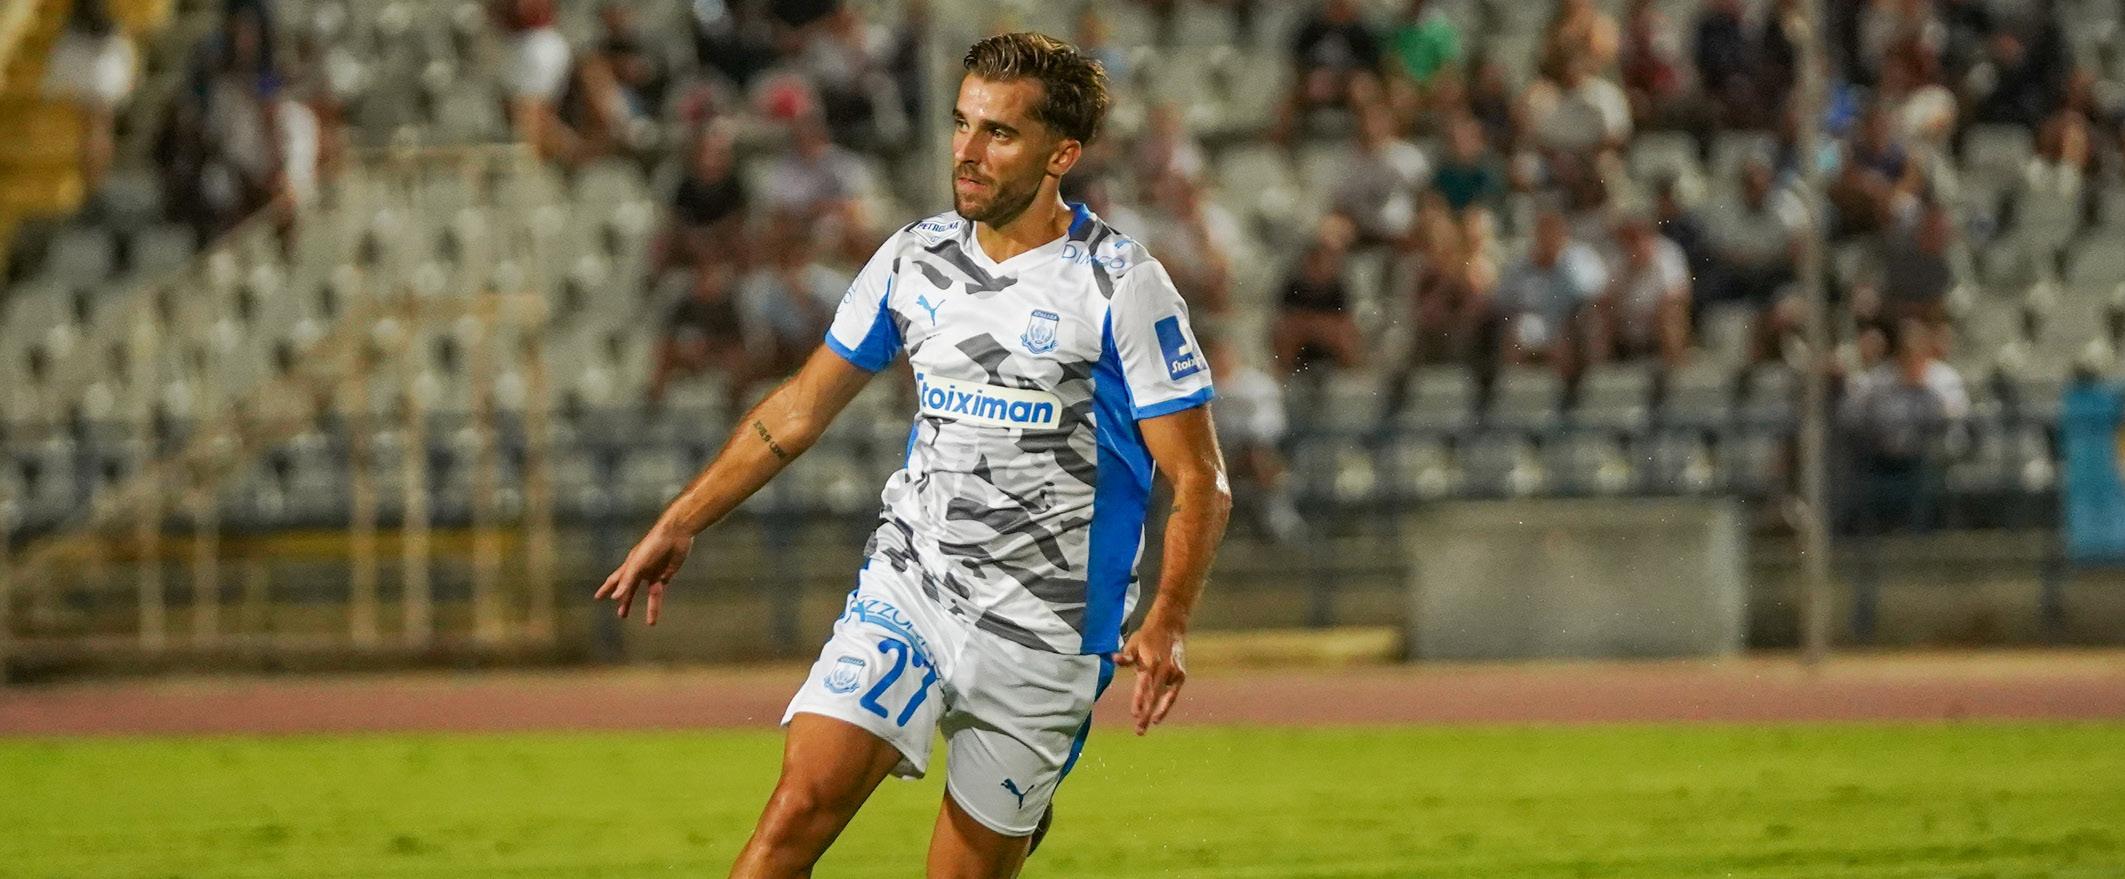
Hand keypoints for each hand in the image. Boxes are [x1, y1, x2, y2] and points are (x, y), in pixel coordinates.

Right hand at [592, 522, 694, 624]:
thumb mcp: (638, 563)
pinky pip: (662, 587)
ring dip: (650, 607)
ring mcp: (655, 572)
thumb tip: (615, 597)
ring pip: (650, 593)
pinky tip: (659, 603)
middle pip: (631, 590)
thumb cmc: (653, 545)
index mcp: (630, 566)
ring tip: (650, 622)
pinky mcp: (667, 573)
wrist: (676, 534)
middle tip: (622, 615)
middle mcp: (641, 570)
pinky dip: (660, 597)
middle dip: (626, 602)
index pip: (615, 580)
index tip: (597, 598)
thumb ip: (627, 580)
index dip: (606, 589)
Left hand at [1112, 613, 1187, 735]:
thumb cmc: (1148, 635)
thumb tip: (1114, 659)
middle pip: (1154, 696)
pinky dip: (1166, 704)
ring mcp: (1174, 673)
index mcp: (1151, 662)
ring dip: (1156, 712)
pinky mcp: (1181, 674)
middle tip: (1139, 731)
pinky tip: (1158, 716)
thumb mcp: (1134, 642)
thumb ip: (1126, 655)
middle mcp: (1164, 670)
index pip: (1143, 686)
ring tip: (1149, 725)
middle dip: (1146, 714)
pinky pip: (1173, 694)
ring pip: (1164, 697)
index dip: (1139, 700)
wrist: (1171, 625)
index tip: (1134, 714)